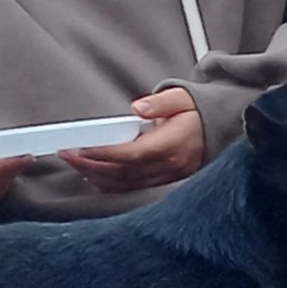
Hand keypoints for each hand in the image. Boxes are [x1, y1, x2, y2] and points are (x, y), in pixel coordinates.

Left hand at [66, 87, 206, 192]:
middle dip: (91, 165)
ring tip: (75, 164)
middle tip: (66, 154)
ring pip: (126, 184)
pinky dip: (111, 184)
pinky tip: (94, 175)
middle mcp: (170, 165)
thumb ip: (160, 102)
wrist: (220, 130)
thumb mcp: (182, 98)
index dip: (105, 154)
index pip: (133, 153)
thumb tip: (138, 108)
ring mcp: (168, 178)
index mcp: (173, 144)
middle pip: (124, 172)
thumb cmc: (197, 113)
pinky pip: (133, 189)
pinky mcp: (164, 183)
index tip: (81, 148)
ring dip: (97, 176)